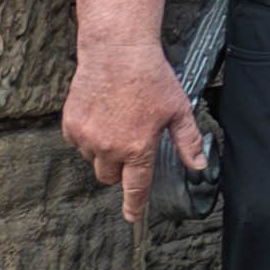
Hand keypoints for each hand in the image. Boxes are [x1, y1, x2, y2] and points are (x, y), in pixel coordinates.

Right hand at [60, 42, 201, 224]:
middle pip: (110, 177)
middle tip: (129, 145)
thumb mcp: (178, 110)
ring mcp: (87, 137)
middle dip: (120, 169)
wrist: (116, 52)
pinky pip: (77, 143)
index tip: (132, 217)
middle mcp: (110, 147)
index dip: (134, 205)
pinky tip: (100, 117)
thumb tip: (199, 165)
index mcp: (138, 147)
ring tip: (116, 123)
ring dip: (102, 152)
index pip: (136, 187)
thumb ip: (188, 141)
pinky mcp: (70, 125)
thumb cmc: (151, 78)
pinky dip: (87, 137)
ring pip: (92, 160)